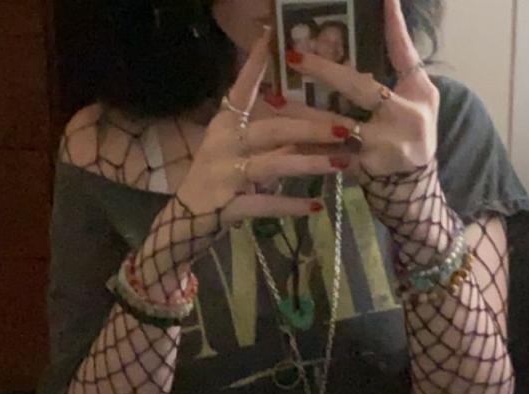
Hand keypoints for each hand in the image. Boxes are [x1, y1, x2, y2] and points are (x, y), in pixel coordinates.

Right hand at [178, 25, 355, 225]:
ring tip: (341, 164)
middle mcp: (225, 143)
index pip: (243, 88)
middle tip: (344, 127)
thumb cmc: (216, 181)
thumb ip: (267, 138)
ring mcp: (226, 174)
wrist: (185, 221)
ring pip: (274, 165)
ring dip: (310, 164)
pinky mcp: (230, 205)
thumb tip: (308, 125)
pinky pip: (267, 204)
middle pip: (273, 130)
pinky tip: (316, 207)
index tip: (272, 37)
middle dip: (311, 129)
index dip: (256, 64)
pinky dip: (292, 205)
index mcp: (226, 124)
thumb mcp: (235, 150)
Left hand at [283, 0, 439, 179]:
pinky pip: (327, 156)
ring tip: (273, 98)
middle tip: (293, 56)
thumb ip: (401, 63)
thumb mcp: (419, 98)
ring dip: (301, 111)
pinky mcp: (362, 170)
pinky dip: (304, 147)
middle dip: (324, 71)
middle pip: (359, 89)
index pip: (404, 53)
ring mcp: (382, 148)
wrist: (414, 192)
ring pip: (334, 125)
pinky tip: (280, 138)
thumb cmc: (414, 136)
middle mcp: (403, 118)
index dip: (394, 26)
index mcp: (418, 95)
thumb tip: (385, 14)